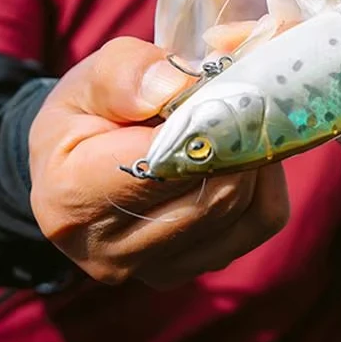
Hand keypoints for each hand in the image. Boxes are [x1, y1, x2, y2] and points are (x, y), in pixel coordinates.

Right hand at [29, 37, 288, 288]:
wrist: (74, 166)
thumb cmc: (85, 113)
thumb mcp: (91, 77)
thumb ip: (127, 73)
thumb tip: (179, 87)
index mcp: (74, 198)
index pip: (163, 164)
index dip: (204, 120)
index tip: (224, 83)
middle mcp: (113, 250)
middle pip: (212, 190)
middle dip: (237, 134)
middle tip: (244, 92)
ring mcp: (157, 268)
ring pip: (244, 207)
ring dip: (253, 153)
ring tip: (240, 116)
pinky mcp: (195, 266)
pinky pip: (259, 221)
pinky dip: (266, 180)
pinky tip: (244, 148)